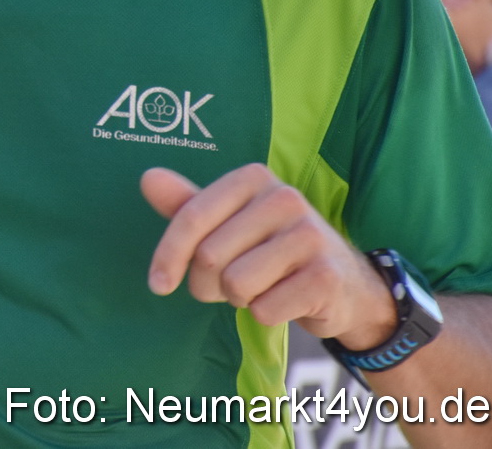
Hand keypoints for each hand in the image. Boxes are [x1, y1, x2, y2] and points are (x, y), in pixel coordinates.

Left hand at [142, 164, 395, 347]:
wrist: (344, 285)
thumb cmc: (270, 249)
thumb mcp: (229, 223)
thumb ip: (187, 205)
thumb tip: (148, 178)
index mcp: (254, 178)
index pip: (191, 218)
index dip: (167, 256)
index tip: (158, 284)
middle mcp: (285, 198)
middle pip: (209, 256)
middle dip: (206, 283)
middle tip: (227, 285)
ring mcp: (309, 236)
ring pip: (236, 284)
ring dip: (238, 299)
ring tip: (259, 288)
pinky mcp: (325, 277)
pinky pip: (265, 309)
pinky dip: (265, 314)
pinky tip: (285, 300)